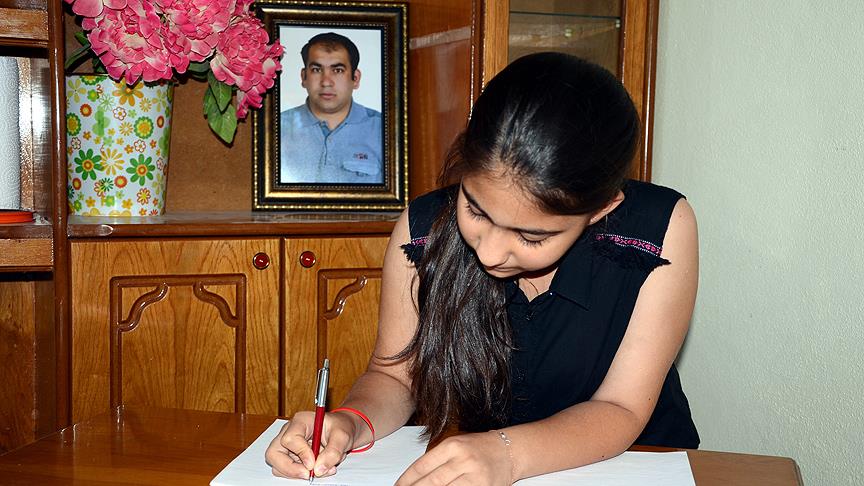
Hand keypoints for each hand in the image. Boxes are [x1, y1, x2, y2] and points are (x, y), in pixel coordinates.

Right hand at [264, 410, 356, 478]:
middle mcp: (290, 432)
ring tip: (321, 468)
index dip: (301, 453)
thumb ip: (333, 452)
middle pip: (274, 453)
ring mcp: (289, 446)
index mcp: (301, 421)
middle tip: (308, 474)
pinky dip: (302, 474)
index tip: (313, 463)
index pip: (289, 439)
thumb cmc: (341, 427)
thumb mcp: (343, 436)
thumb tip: (318, 469)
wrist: (344, 430)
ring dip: (297, 472)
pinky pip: (289, 470)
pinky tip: (319, 468)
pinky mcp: (293, 457)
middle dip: (289, 468)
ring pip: (279, 465)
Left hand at [395, 431, 512, 485]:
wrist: (510, 451)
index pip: (422, 466)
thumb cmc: (479, 448)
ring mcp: (474, 475)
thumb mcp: (456, 446)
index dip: (407, 480)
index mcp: (452, 445)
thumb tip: (415, 480)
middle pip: (432, 482)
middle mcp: (463, 459)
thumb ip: (437, 460)